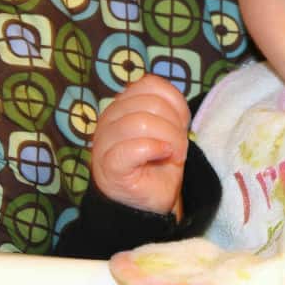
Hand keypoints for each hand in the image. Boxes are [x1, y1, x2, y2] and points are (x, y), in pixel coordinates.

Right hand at [90, 74, 190, 215]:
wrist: (149, 201)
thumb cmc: (159, 163)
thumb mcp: (169, 127)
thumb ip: (167, 107)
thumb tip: (174, 102)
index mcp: (122, 105)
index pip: (149, 84)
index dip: (174, 102)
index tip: (181, 124)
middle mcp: (108, 119)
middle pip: (148, 103)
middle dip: (174, 124)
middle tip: (179, 146)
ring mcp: (104, 142)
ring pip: (140, 122)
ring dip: (169, 139)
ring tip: (174, 155)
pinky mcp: (108, 166)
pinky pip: (132, 148)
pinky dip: (155, 149)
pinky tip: (164, 156)